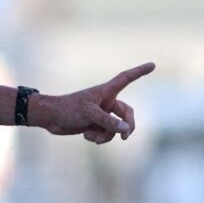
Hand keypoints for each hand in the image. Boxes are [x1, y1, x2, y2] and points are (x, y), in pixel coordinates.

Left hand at [32, 62, 155, 143]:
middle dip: (127, 126)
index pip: (126, 78)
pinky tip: (86, 136)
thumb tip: (126, 130)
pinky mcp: (95, 125)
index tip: (152, 64)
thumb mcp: (89, 114)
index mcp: (106, 91)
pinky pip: (105, 134)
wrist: (50, 119)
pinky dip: (98, 138)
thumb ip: (109, 122)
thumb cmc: (68, 109)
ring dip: (106, 135)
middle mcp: (106, 102)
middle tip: (125, 137)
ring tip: (92, 136)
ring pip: (115, 128)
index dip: (139, 72)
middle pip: (127, 114)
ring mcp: (101, 114)